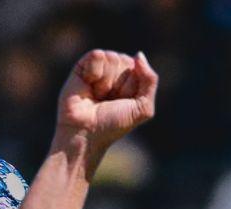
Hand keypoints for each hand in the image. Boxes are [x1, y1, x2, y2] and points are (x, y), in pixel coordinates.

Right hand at [54, 50, 157, 168]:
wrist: (85, 133)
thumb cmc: (112, 124)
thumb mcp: (143, 107)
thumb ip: (150, 80)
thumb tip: (138, 54)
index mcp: (130, 79)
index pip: (138, 67)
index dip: (130, 86)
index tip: (120, 102)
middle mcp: (114, 72)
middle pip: (125, 60)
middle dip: (118, 83)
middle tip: (107, 100)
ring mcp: (97, 68)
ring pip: (112, 57)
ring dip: (105, 81)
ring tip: (96, 95)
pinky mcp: (81, 67)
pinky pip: (97, 55)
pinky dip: (94, 72)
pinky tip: (87, 85)